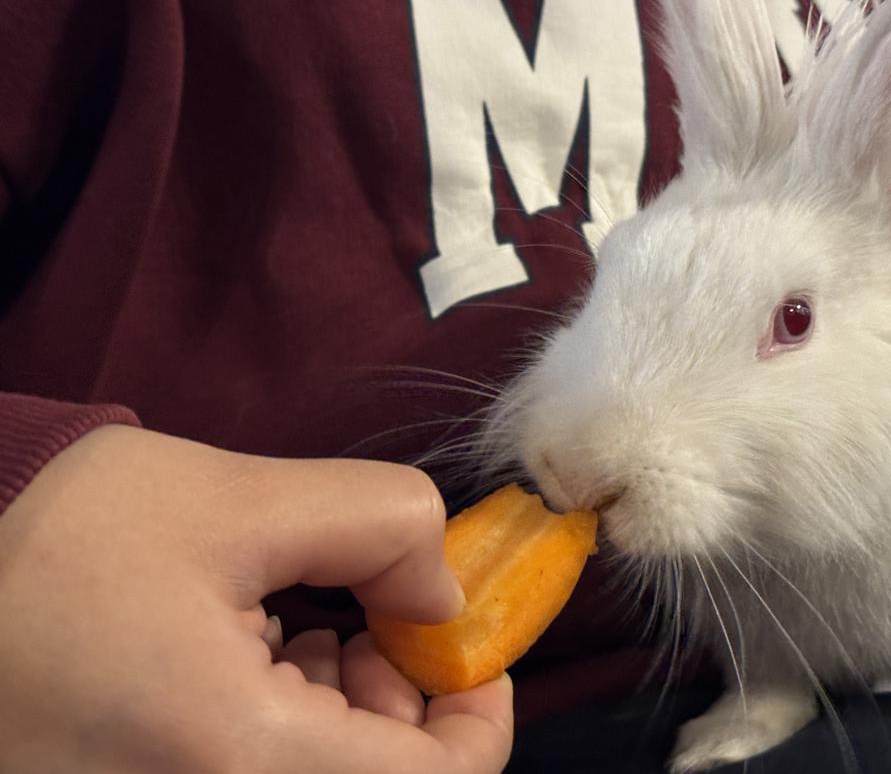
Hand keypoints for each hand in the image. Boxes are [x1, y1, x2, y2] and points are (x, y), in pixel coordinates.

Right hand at [0, 425, 511, 773]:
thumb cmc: (55, 554)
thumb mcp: (229, 501)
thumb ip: (376, 526)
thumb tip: (443, 590)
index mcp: (237, 761)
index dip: (477, 717)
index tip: (467, 647)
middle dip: (402, 700)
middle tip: (368, 624)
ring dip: (345, 714)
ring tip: (295, 630)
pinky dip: (290, 730)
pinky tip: (253, 663)